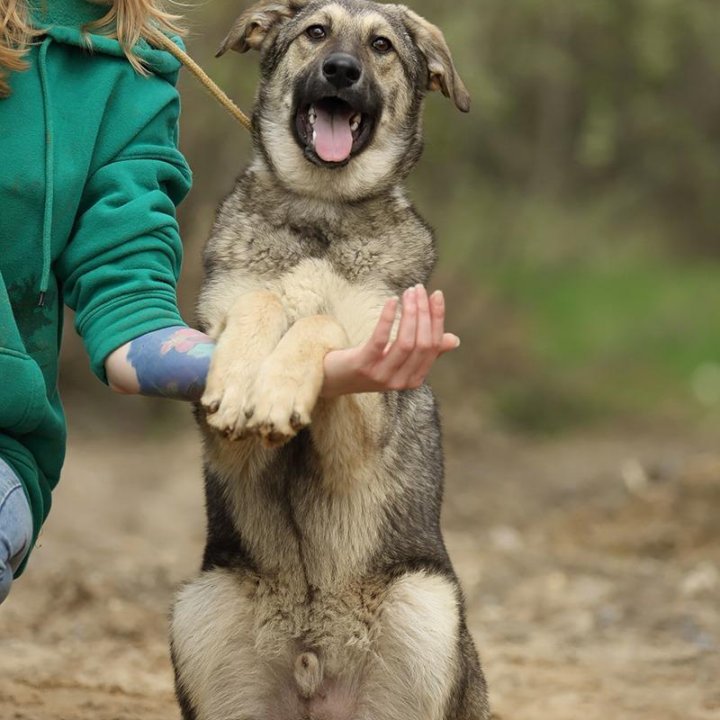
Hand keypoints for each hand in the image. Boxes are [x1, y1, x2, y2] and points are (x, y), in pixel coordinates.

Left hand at [321, 285, 459, 397]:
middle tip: (418, 289)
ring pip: (406, 342)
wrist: (331, 380)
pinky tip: (391, 301)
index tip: (436, 295)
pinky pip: (381, 340)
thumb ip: (423, 351)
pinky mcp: (364, 367)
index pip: (434, 345)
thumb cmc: (367, 365)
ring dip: (410, 313)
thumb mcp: (397, 358)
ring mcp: (383, 376)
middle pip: (422, 343)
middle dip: (423, 312)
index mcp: (415, 378)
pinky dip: (388, 318)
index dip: (437, 318)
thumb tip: (454, 340)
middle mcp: (402, 381)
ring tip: (408, 292)